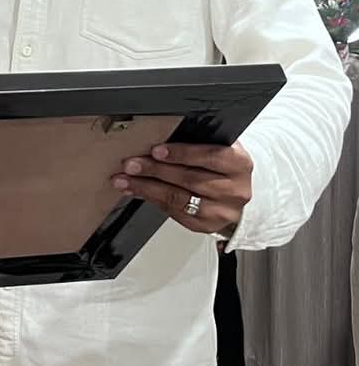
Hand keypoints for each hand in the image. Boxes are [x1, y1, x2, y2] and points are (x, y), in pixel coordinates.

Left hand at [112, 141, 252, 234]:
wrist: (234, 195)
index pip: (210, 156)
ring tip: (126, 180)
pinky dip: (152, 200)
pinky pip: (174, 213)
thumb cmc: (221, 168)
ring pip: (179, 199)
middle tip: (132, 164)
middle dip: (156, 170)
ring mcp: (221, 211)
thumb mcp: (218, 149)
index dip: (181, 153)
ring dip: (147, 188)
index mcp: (239, 164)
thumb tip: (157, 140)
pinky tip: (138, 191)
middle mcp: (234, 190)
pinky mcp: (206, 225)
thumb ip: (197, 143)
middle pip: (190, 179)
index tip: (156, 150)